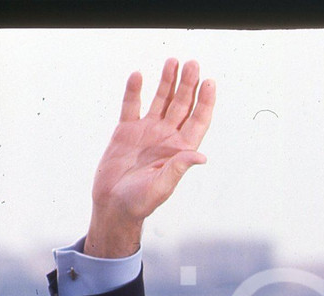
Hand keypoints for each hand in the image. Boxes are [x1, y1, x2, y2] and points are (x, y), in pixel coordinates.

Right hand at [85, 58, 214, 257]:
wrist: (113, 205)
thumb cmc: (140, 202)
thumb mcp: (163, 187)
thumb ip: (179, 168)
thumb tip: (201, 157)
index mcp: (180, 150)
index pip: (197, 120)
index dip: (205, 102)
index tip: (210, 83)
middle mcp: (167, 138)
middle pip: (181, 105)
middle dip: (188, 84)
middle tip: (192, 64)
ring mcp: (147, 132)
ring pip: (161, 101)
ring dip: (167, 82)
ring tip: (173, 62)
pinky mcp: (126, 131)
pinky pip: (132, 106)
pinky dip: (135, 91)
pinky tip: (139, 76)